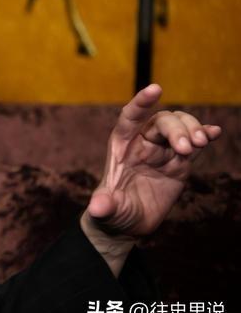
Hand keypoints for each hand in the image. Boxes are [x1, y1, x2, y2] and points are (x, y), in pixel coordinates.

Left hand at [80, 84, 221, 274]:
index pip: (130, 117)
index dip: (141, 102)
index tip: (156, 88)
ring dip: (193, 130)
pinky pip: (194, 145)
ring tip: (201, 143)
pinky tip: (214, 133)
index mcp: (121, 146)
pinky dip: (205, 135)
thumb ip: (104, 206)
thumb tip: (98, 208)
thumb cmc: (112, 212)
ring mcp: (162, 152)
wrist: (127, 224)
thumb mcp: (106, 211)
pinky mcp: (179, 164)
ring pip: (179, 128)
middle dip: (176, 129)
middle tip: (187, 148)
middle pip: (161, 122)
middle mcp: (142, 143)